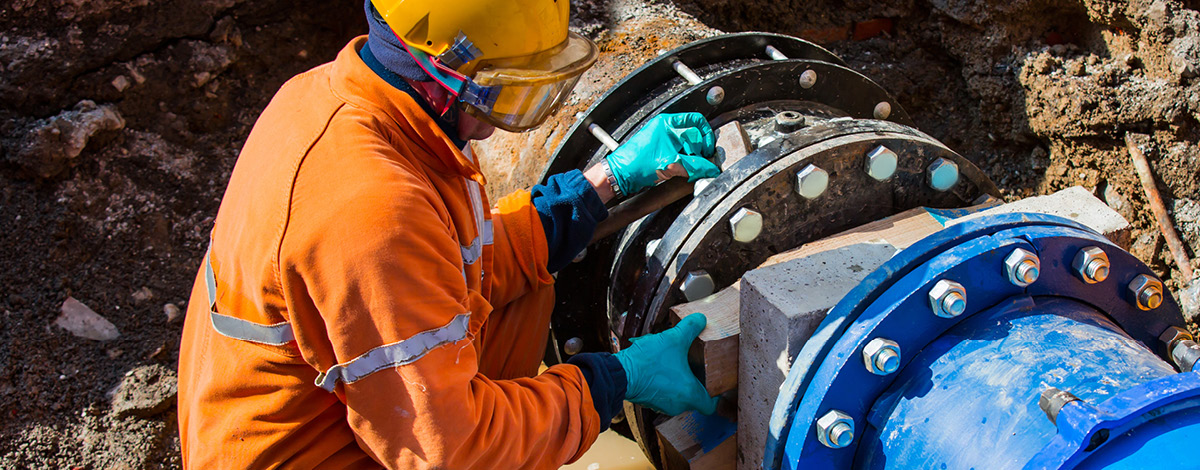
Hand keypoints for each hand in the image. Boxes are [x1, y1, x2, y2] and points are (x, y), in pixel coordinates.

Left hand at [606, 113, 720, 194]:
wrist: (620, 175)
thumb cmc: (638, 164)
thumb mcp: (672, 163)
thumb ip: (695, 165)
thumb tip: (710, 168)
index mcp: (667, 123)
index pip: (696, 121)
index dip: (706, 136)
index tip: (709, 150)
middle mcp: (665, 128)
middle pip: (693, 134)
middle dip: (699, 149)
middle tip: (702, 161)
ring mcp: (662, 139)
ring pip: (686, 144)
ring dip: (692, 156)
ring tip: (692, 167)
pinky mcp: (660, 150)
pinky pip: (678, 152)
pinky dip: (684, 160)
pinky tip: (683, 169)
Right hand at [614, 313, 717, 415]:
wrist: (620, 372)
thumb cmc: (648, 362)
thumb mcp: (674, 339)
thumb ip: (690, 328)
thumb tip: (700, 319)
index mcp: (689, 394)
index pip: (710, 405)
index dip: (715, 395)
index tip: (715, 383)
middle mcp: (678, 404)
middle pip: (695, 398)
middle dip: (696, 383)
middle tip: (696, 368)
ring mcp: (663, 405)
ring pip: (679, 396)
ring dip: (679, 383)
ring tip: (676, 365)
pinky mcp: (650, 401)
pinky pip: (664, 394)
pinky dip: (665, 384)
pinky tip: (661, 369)